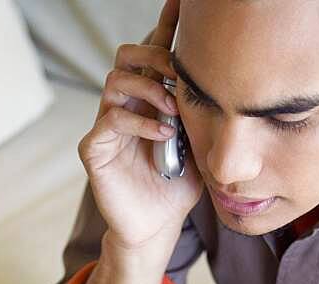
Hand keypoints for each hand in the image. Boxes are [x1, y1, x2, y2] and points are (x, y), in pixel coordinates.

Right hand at [77, 0, 203, 252]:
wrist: (156, 227)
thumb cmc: (177, 187)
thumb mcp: (199, 143)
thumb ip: (202, 111)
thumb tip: (223, 80)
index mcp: (148, 98)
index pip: (153, 51)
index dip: (165, 25)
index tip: (181, 2)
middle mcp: (123, 105)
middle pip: (127, 55)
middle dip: (156, 58)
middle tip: (180, 76)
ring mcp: (106, 125)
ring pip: (115, 81)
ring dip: (148, 88)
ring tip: (173, 110)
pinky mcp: (95, 149)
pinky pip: (111, 120)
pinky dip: (140, 123)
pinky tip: (163, 134)